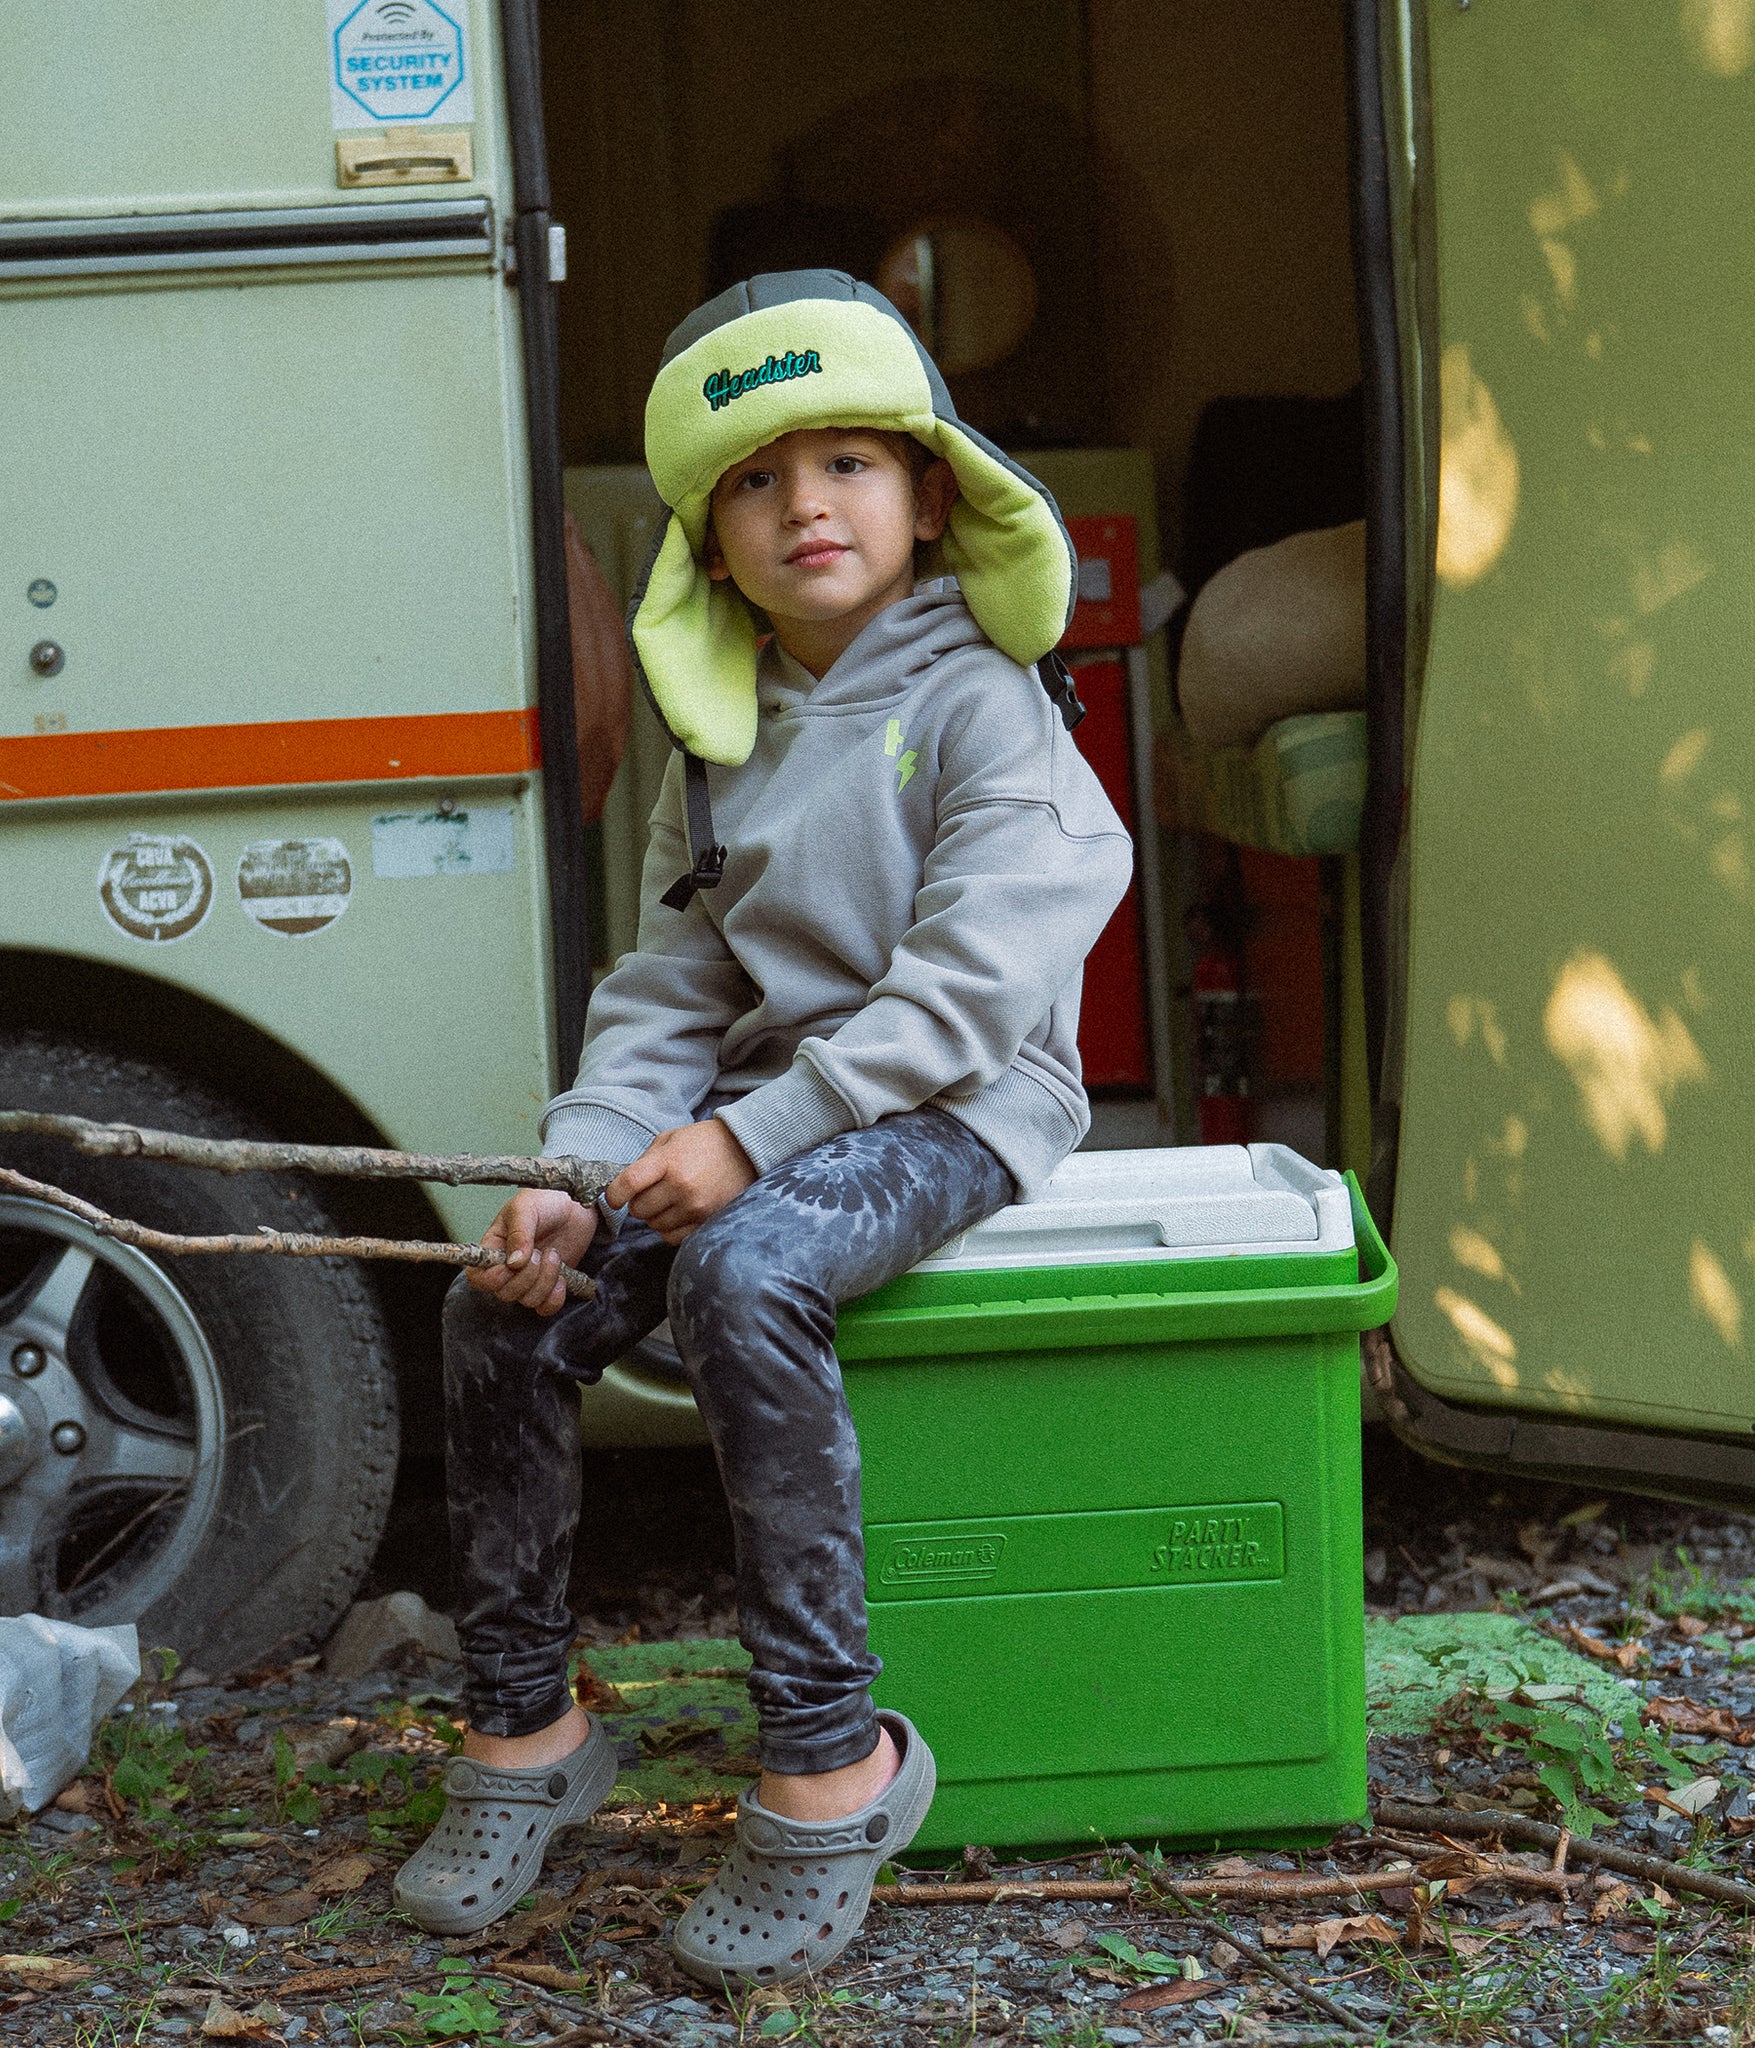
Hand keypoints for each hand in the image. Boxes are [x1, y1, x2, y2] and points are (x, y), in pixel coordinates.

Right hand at [470, 1188, 596, 1315]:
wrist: (575, 1207)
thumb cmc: (545, 1201)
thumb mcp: (526, 1207)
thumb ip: (519, 1232)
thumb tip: (514, 1262)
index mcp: (492, 1248)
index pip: (477, 1278)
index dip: (491, 1279)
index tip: (511, 1264)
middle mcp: (506, 1268)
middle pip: (504, 1293)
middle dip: (527, 1276)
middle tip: (540, 1251)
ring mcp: (528, 1279)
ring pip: (527, 1300)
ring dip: (545, 1280)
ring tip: (553, 1254)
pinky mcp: (548, 1286)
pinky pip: (545, 1308)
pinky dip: (555, 1297)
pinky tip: (563, 1277)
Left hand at [608, 1119, 756, 1243]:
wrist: (745, 1149)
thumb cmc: (703, 1142)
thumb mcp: (670, 1139)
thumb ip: (645, 1161)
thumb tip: (623, 1186)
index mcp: (669, 1161)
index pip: (628, 1183)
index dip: (614, 1194)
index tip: (614, 1197)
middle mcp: (681, 1186)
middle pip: (639, 1209)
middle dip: (638, 1203)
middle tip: (650, 1193)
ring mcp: (695, 1206)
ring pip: (654, 1225)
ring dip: (654, 1216)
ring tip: (667, 1201)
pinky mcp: (706, 1220)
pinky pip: (672, 1237)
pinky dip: (668, 1228)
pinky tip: (676, 1214)